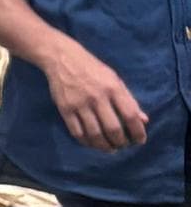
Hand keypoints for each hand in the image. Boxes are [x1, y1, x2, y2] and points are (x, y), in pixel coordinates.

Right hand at [41, 36, 150, 152]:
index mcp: (113, 88)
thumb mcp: (115, 79)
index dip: (137, 132)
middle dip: (121, 142)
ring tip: (109, 148)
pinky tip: (92, 143)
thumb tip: (144, 120)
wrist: (62, 58)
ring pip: (95, 134)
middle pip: (113, 129)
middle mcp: (97, 97)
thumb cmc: (93, 69)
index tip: (139, 141)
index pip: (130, 115)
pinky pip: (77, 132)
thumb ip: (129, 100)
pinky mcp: (65, 109)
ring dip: (104, 146)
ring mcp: (80, 104)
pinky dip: (86, 142)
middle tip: (123, 146)